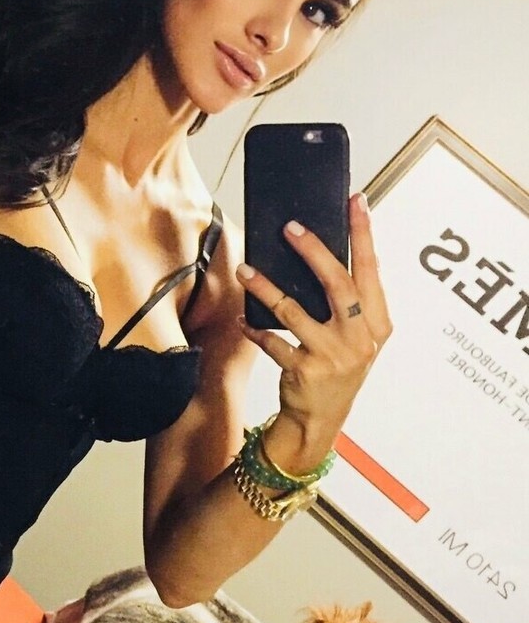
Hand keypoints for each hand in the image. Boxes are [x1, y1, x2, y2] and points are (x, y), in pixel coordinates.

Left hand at [235, 193, 390, 465]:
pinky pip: (273, 341)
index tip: (355, 202)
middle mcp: (361, 339)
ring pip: (295, 310)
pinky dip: (255, 329)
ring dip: (266, 288)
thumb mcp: (354, 337)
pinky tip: (244, 319)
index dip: (364, 234)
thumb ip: (346, 302)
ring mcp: (334, 356)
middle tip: (290, 228)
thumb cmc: (335, 369)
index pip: (371, 269)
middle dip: (314, 251)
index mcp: (378, 323)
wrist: (320, 421)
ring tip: (246, 271)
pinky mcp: (306, 371)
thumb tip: (317, 253)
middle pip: (338, 283)